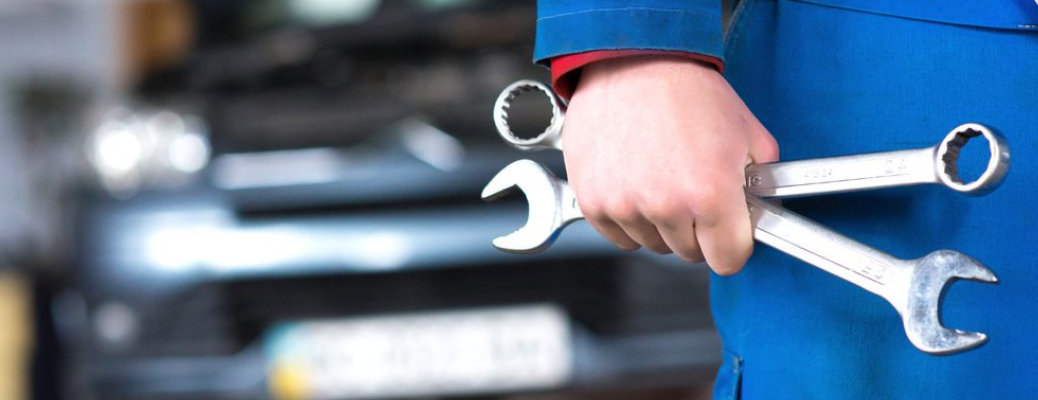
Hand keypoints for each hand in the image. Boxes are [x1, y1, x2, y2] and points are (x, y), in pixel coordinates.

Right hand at [562, 56, 778, 274]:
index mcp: (710, 193)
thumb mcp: (747, 132)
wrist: (633, 63)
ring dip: (660, 223)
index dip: (732, 245)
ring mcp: (625, 206)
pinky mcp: (594, 202)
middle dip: (697, 229)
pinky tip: (636, 183)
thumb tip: (762, 211)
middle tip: (692, 190)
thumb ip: (761, 182)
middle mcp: (666, 205)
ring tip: (661, 178)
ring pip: (653, 245)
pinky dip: (629, 218)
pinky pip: (619, 236)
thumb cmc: (685, 90)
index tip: (727, 233)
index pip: (728, 260)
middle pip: (689, 254)